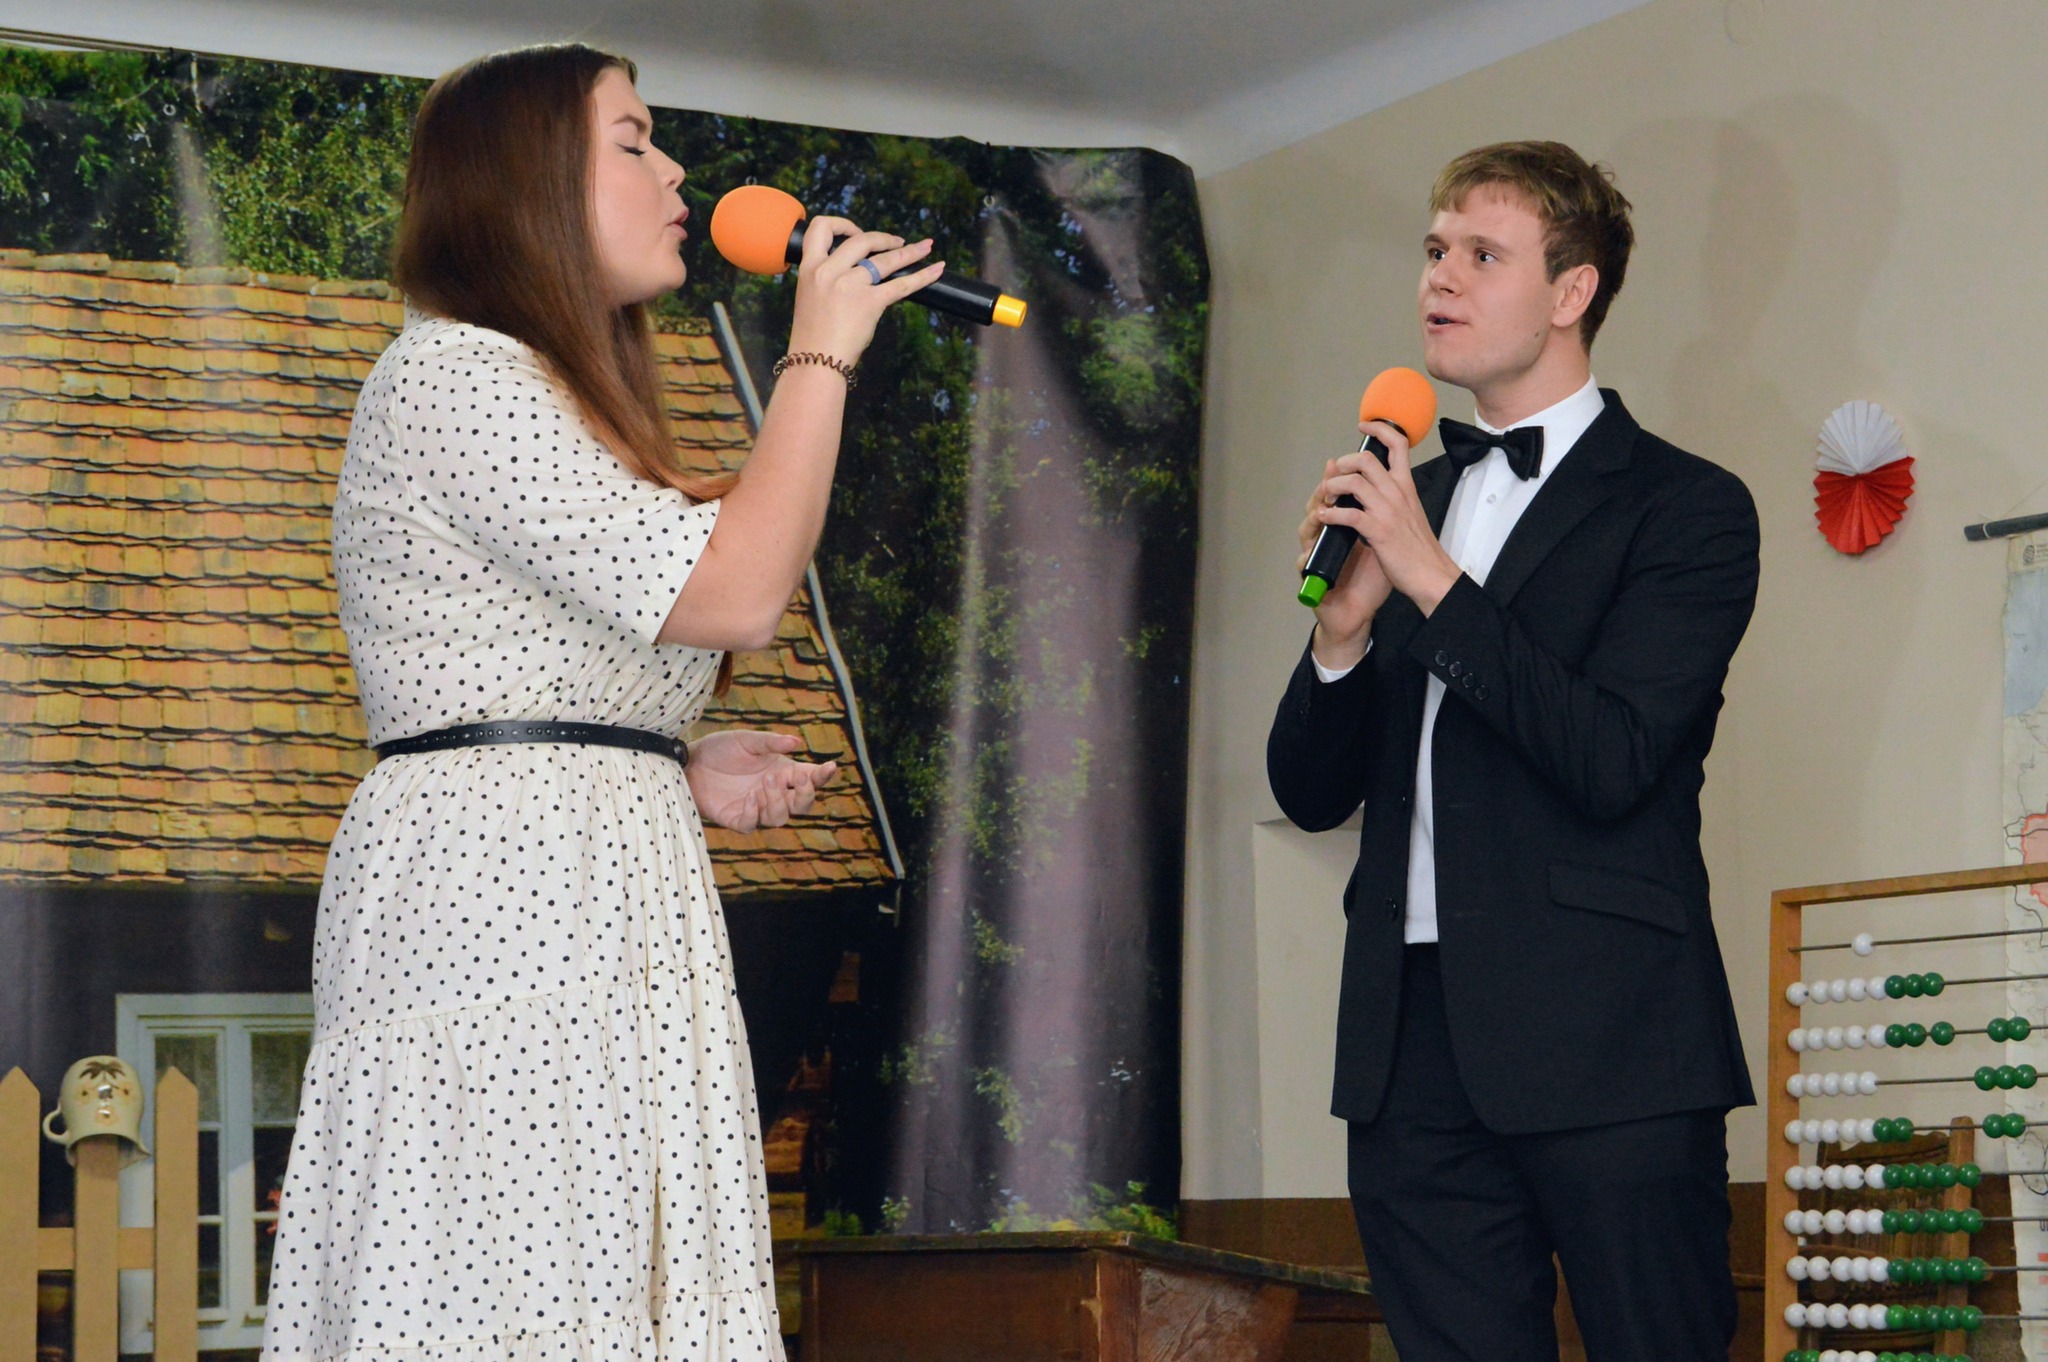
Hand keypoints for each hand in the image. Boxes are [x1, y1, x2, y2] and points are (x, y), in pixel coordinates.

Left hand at [685, 729, 837, 832]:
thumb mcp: (747, 740)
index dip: (823, 776)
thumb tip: (797, 743)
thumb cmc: (721, 748)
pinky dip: (755, 812)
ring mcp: (756, 808)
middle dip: (806, 795)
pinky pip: (752, 824)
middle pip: (802, 805)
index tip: (830, 766)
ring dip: (779, 801)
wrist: (689, 761)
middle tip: (796, 778)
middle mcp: (774, 793)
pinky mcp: (736, 818)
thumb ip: (771, 742)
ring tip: (766, 781)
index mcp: (782, 772)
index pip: (810, 779)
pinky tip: (751, 797)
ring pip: (780, 818)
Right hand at [786, 215, 946, 365]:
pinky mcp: (870, 302)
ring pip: (886, 259)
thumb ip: (828, 279)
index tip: (856, 233)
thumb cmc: (813, 337)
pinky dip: (923, 276)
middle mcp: (828, 271)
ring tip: (925, 248)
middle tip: (897, 243)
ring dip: (909, 251)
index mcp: (809, 268)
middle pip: (861, 240)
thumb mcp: (810, 297)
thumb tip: (856, 273)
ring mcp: (849, 285)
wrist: (816, 362)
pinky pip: (902, 285)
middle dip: (883, 239)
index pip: (820, 228)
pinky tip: (937, 270)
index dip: (842, 224)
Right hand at [1298, 457, 1392, 666]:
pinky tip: (1312, 547)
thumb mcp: (1383, 542)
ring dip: (1313, 517)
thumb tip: (1397, 489)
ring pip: (1307, 528)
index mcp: (1344, 525)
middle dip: (1324, 490)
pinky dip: (1308, 555)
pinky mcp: (1311, 575)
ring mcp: (1316, 554)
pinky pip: (1304, 562)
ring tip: (1321, 509)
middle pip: (1317, 504)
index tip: (1342, 459)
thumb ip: (1384, 517)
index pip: (1336, 494)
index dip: (1337, 475)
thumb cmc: (1369, 580)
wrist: (1358, 613)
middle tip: (1332, 479)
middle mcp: (1327, 535)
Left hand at [1313, 420, 1463, 617]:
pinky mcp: (1378, 531)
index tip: (1364, 426)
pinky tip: (1325, 518)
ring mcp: (1387, 511)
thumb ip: (1394, 496)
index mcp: (1406, 486)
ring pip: (1353, 482)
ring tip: (1327, 497)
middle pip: (1366, 459)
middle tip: (1335, 475)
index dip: (1379, 430)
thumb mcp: (1410, 512)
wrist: (1431, 574)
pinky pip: (1348, 514)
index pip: (1398, 444)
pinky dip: (1331, 513)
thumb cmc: (1419, 547)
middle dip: (1343, 463)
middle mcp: (1397, 492)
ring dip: (1333, 486)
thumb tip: (1376, 487)